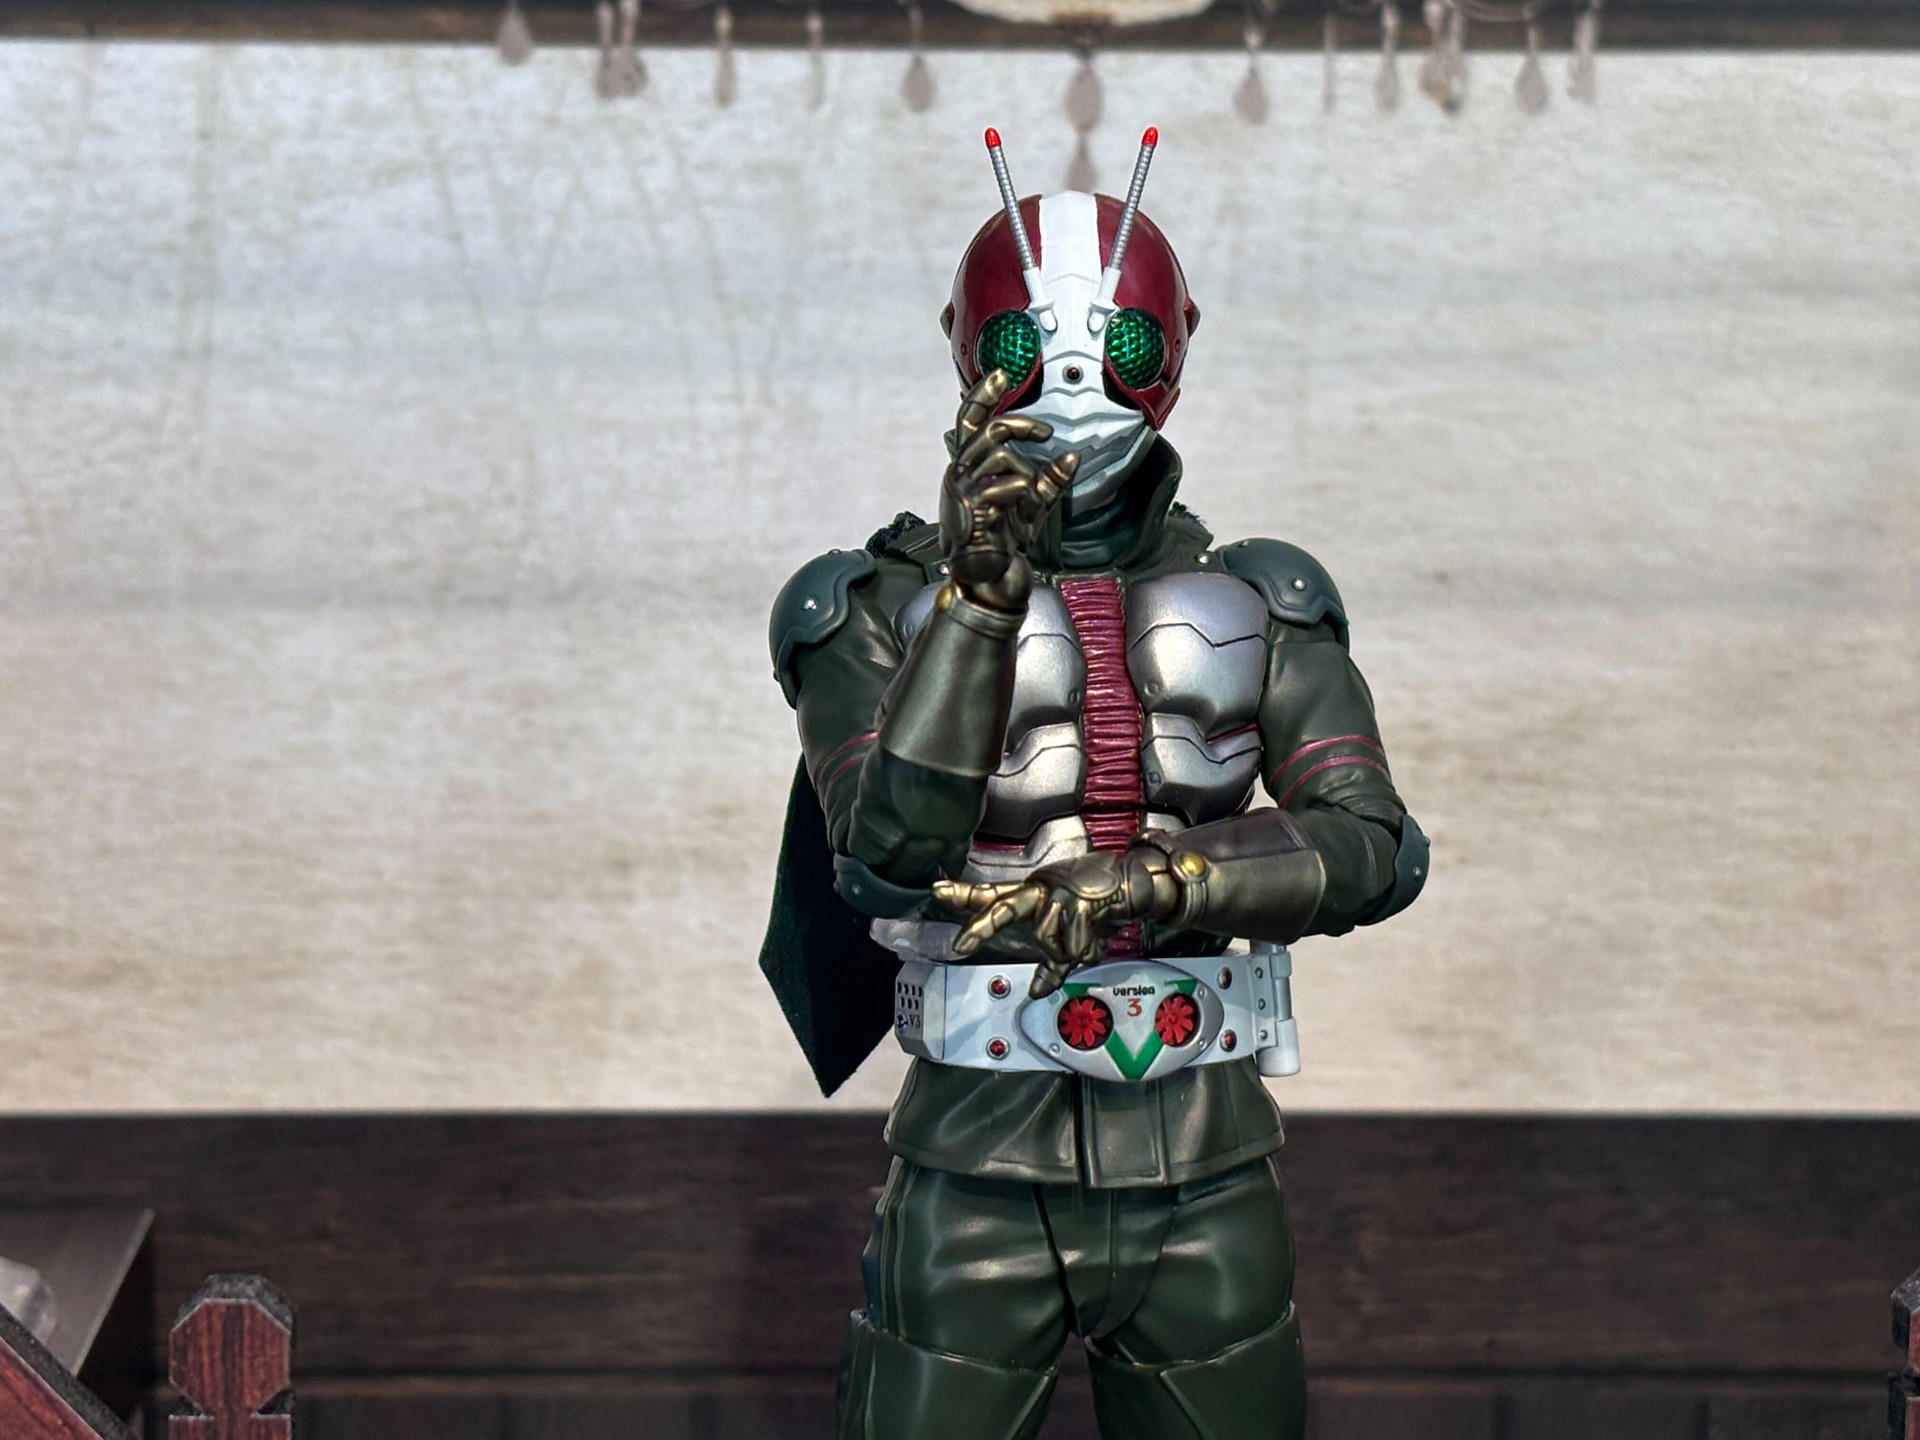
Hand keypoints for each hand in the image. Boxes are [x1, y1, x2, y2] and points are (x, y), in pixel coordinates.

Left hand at [932, 847, 1185, 998]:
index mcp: (1031, 896)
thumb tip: (1038, 992)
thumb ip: (1051, 964)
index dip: (963, 894)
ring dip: (1064, 948)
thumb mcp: (1069, 938)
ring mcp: (1060, 892)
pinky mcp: (1082, 898)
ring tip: (1082, 941)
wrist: (1133, 883)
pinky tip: (1095, 936)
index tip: (935, 892)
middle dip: (982, 926)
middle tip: (960, 945)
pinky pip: (1073, 941)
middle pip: (1004, 907)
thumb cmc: (1095, 906)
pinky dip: (1084, 948)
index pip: (992, 895)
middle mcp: (1039, 891)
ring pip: (1045, 935)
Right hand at [939, 370, 1077, 611]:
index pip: (970, 419)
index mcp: (970, 464)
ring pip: (1001, 455)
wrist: (988, 574)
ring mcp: (964, 489)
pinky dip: (1023, 495)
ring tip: (1030, 496)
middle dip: (1023, 425)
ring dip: (1026, 473)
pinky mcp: (972, 507)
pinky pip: (1008, 484)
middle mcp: (961, 471)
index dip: (984, 395)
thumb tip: (1072, 459)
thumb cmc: (1004, 539)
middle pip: (989, 428)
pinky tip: (1021, 511)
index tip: (1001, 374)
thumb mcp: (1033, 503)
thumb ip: (1050, 480)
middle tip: (1046, 434)